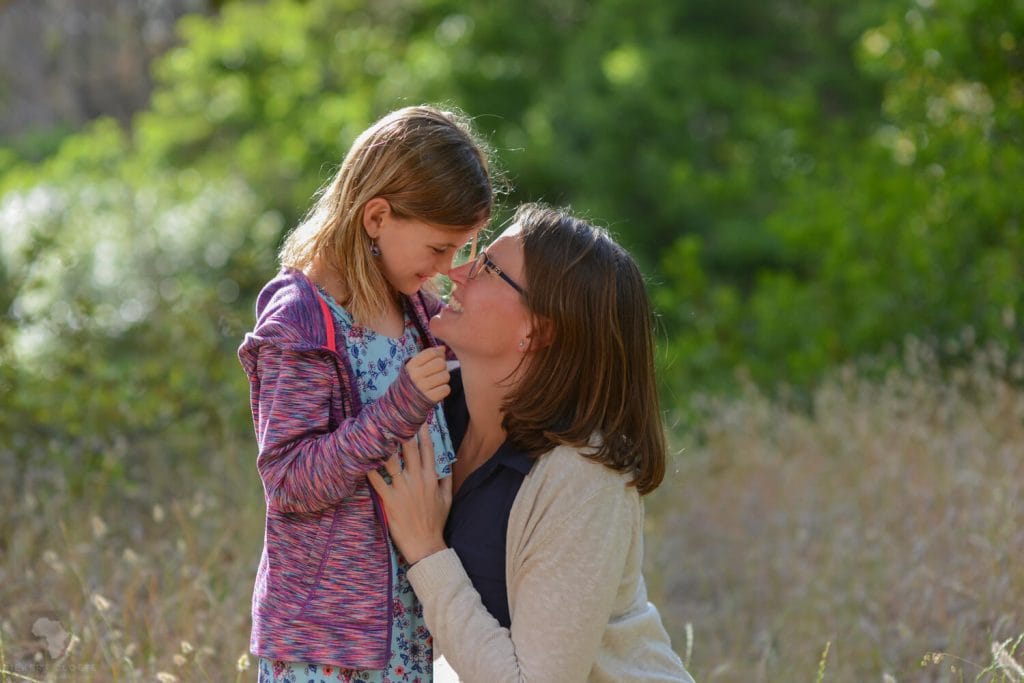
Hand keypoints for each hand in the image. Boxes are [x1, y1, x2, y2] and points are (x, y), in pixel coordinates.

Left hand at [368, 424, 451, 563]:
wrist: (426, 546)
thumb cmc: (436, 523)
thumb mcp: (447, 499)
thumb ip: (446, 480)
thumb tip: (446, 464)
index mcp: (431, 478)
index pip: (427, 448)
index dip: (423, 431)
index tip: (418, 417)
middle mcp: (417, 479)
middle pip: (409, 448)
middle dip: (403, 430)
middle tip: (395, 414)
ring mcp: (403, 489)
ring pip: (392, 461)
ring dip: (384, 445)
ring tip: (376, 430)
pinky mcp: (390, 500)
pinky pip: (378, 481)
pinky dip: (370, 469)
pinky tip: (362, 458)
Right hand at [405, 346, 449, 402]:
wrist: (403, 403)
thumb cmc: (412, 380)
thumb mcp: (415, 366)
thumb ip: (428, 356)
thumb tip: (443, 348)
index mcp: (411, 366)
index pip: (431, 353)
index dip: (439, 354)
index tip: (439, 358)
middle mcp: (416, 376)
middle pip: (441, 363)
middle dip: (442, 366)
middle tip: (437, 372)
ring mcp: (423, 388)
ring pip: (445, 376)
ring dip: (444, 378)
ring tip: (436, 381)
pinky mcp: (430, 399)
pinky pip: (446, 389)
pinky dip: (444, 389)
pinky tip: (437, 390)